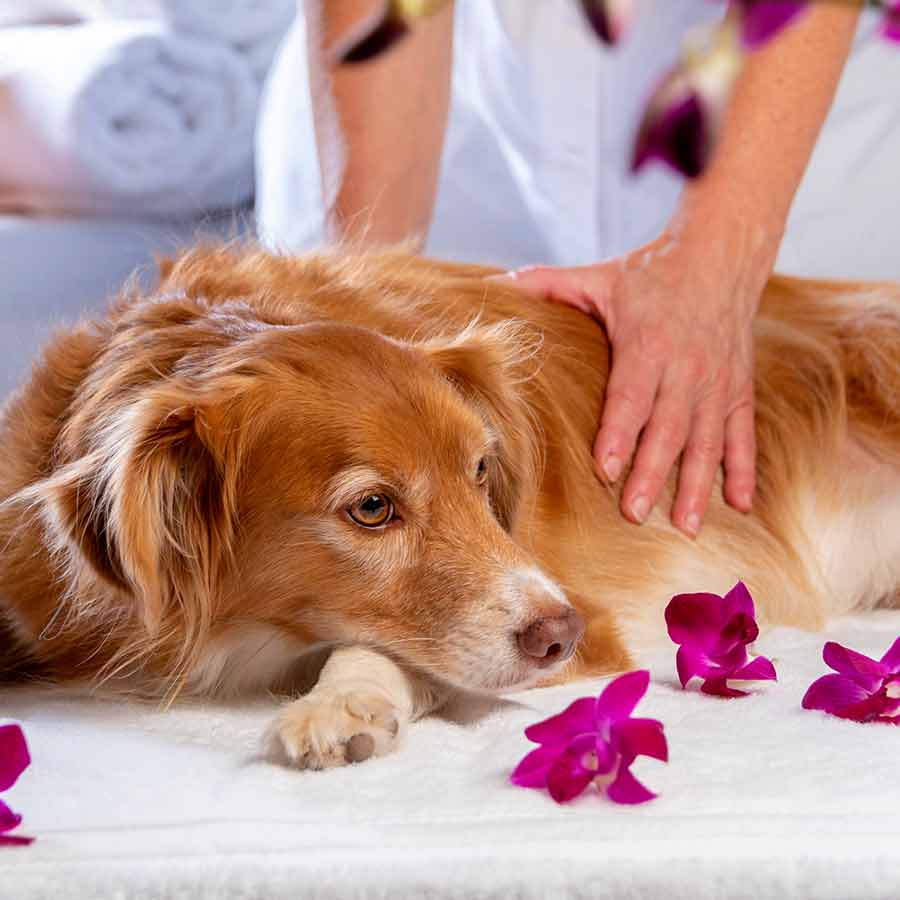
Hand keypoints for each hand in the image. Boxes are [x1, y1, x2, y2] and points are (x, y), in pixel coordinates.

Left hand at [504, 224, 770, 536]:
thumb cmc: (651, 272)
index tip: (604, 470)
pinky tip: (740, 505)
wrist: (721, 255)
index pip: (630, 397)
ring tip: (685, 527)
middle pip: (667, 429)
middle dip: (652, 474)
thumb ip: (549, 285)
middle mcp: (686, 368)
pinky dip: (744, 470)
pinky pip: (743, 435)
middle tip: (633, 514)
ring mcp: (716, 382)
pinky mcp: (739, 389)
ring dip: (697, 486)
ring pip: (707, 441)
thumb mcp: (599, 277)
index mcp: (646, 344)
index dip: (618, 434)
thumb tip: (496, 283)